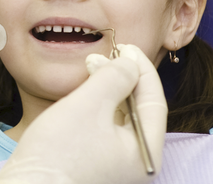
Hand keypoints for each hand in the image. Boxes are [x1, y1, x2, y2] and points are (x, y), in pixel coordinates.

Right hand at [0, 44, 167, 183]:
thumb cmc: (58, 152)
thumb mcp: (90, 104)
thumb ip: (115, 77)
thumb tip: (129, 63)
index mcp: (145, 152)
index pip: (153, 101)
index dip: (141, 69)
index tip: (125, 46)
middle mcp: (135, 162)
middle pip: (138, 110)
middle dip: (123, 78)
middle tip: (104, 55)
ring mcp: (114, 166)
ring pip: (119, 118)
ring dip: (108, 90)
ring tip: (90, 70)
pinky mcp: (93, 165)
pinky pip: (103, 129)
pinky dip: (97, 108)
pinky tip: (81, 95)